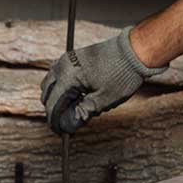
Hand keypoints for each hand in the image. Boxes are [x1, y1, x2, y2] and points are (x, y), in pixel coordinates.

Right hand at [40, 27, 167, 133]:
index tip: (60, 132)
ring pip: (49, 83)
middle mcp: (62, 66)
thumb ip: (81, 114)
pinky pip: (57, 73)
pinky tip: (74, 94)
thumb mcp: (103, 100)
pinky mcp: (72, 57)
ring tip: (71, 109)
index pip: (52, 104)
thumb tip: (66, 126)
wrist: (135, 50)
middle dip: (53, 109)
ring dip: (55, 97)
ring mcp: (66, 59)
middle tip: (66, 123)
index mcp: (68, 77)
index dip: (54, 121)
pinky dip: (60, 86)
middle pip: (46, 93)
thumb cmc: (122, 74)